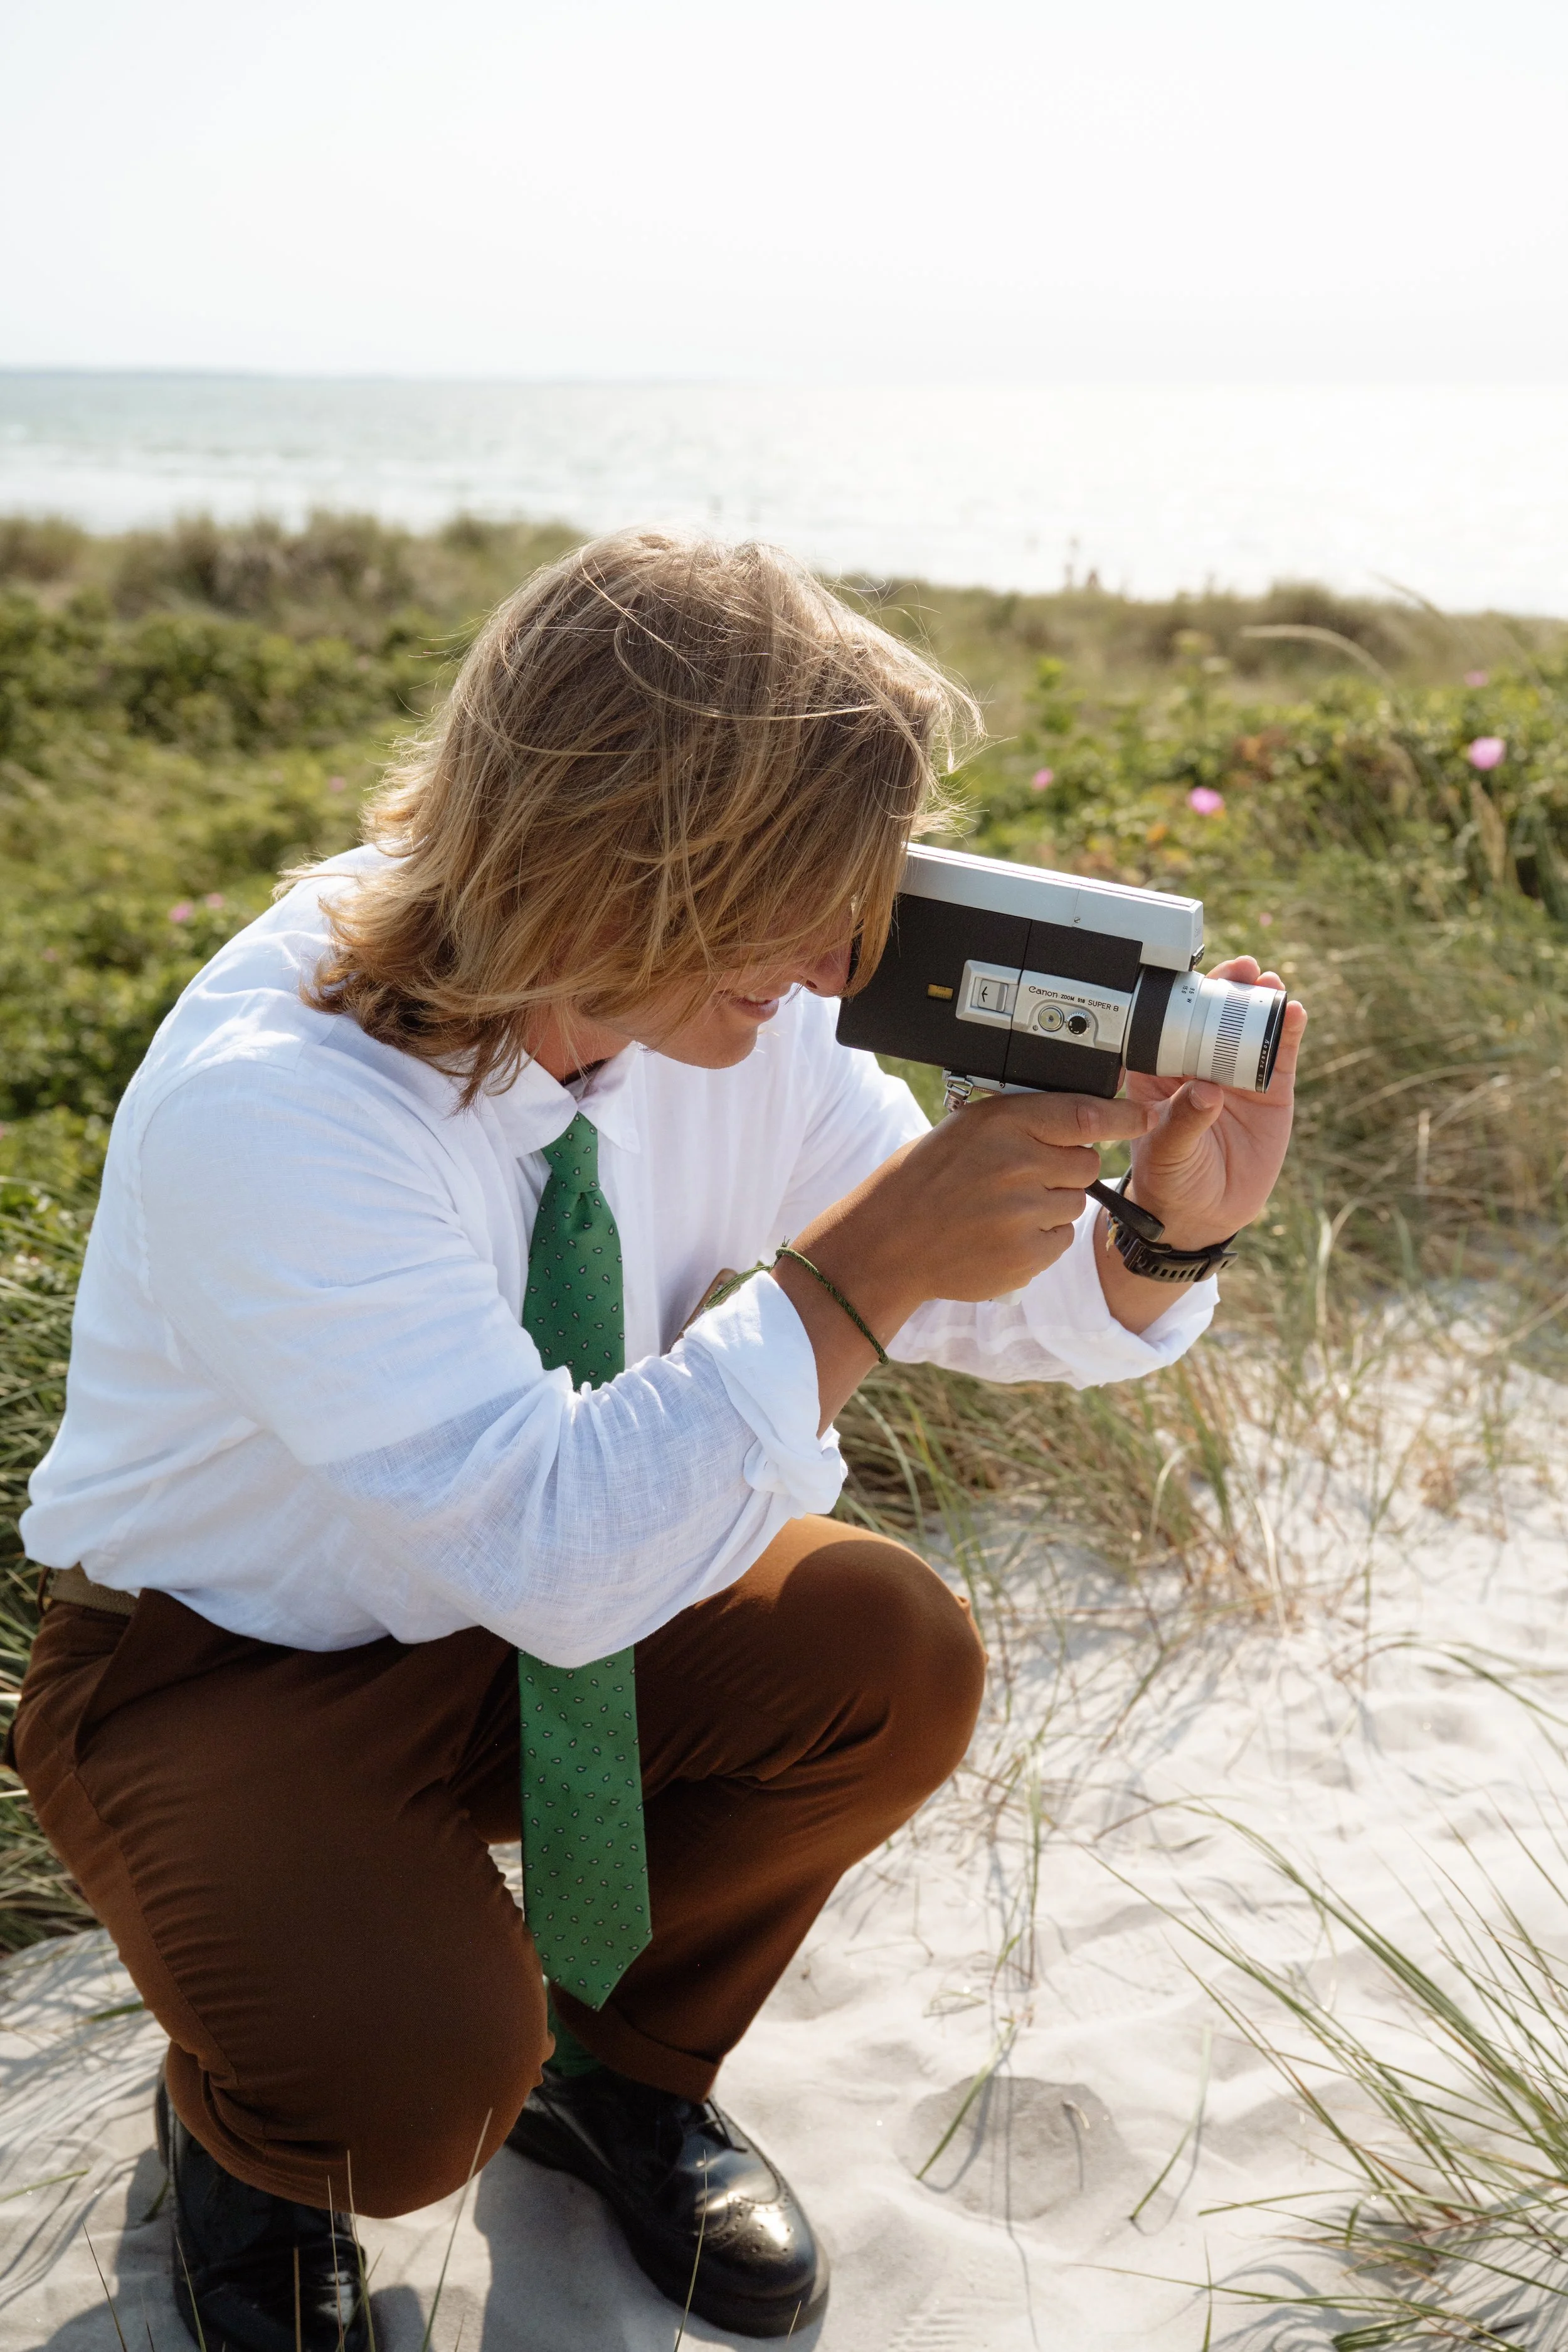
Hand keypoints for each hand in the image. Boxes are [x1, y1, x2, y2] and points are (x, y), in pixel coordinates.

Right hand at [778, 1088, 1156, 1427]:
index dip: (1122, 1117)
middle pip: (1087, 1163)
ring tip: (1000, 1210)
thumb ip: (1022, 1122)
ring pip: (1075, 1203)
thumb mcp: (966, 1129)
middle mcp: (1017, 1163)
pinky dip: (1039, 1240)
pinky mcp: (1026, 1254)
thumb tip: (1086, 1119)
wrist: (887, 1243)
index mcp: (1002, 1123)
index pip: (1084, 1114)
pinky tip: (1000, 1235)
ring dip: (1050, 1206)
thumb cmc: (925, 1180)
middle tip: (1025, 1176)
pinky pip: (1061, 1240)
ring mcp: (1022, 1212)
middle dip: (1067, 1169)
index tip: (1144, 1118)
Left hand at [1121, 956, 1307, 1251]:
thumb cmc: (1171, 1180)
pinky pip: (1278, 1054)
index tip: (1198, 981)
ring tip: (1269, 983)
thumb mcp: (1168, 1151)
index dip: (1185, 999)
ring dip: (1259, 1001)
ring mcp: (1236, 1074)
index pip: (1171, 1025)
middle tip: (1242, 970)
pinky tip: (1293, 1012)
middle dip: (1227, 988)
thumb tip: (1205, 1091)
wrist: (1205, 1213)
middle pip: (1214, 1015)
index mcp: (1160, 1072)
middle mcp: (1198, 1065)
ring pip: (1249, 1027)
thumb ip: (1183, 1120)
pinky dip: (1287, 1031)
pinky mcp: (1269, 1090)